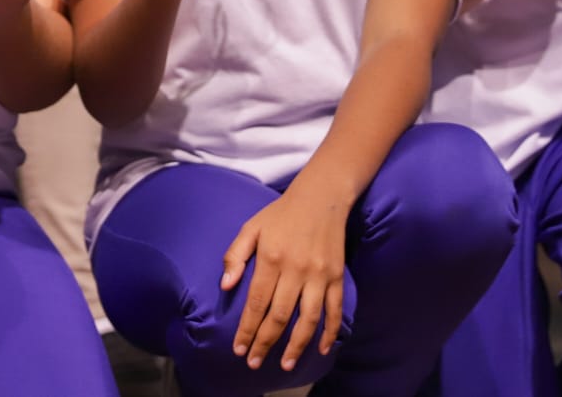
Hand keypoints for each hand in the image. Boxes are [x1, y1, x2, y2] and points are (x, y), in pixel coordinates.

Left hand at [221, 182, 349, 371]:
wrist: (321, 198)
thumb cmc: (280, 214)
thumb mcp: (250, 227)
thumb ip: (235, 255)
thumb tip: (225, 286)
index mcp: (271, 258)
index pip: (256, 302)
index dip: (247, 329)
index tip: (238, 349)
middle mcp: (296, 269)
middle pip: (280, 315)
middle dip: (265, 343)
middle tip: (254, 363)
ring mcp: (319, 275)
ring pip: (308, 319)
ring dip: (296, 345)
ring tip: (285, 364)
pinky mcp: (336, 276)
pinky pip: (334, 309)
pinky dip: (329, 331)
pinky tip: (320, 349)